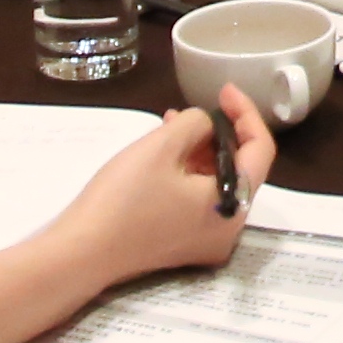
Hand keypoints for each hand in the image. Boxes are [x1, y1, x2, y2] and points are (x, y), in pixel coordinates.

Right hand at [62, 99, 270, 284]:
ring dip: (200, 151)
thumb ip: (196, 123)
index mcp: (234, 206)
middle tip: (193, 109)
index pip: (260, 150)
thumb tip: (206, 125)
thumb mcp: (162, 146)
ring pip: (216, 184)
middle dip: (219, 133)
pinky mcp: (182, 245)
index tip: (223, 90)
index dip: (245, 113)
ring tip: (172, 125)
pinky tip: (164, 154)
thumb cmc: (124, 197)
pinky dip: (188, 173)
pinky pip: (198, 201)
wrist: (82, 252)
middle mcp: (228, 230)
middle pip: (239, 169)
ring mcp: (205, 241)